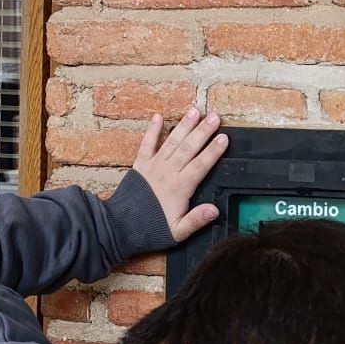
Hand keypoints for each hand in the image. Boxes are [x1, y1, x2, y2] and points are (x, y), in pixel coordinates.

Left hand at [131, 109, 227, 242]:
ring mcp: (154, 166)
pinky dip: (152, 130)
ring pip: (173, 141)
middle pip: (190, 147)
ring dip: (184, 126)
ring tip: (194, 111)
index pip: (201, 164)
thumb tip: (215, 210)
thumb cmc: (151, 229)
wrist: (120, 226)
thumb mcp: (177, 232)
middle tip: (215, 117)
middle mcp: (168, 172)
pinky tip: (158, 117)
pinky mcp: (140, 165)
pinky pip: (147, 144)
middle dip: (203, 131)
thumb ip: (196, 219)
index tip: (224, 138)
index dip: (214, 151)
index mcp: (180, 187)